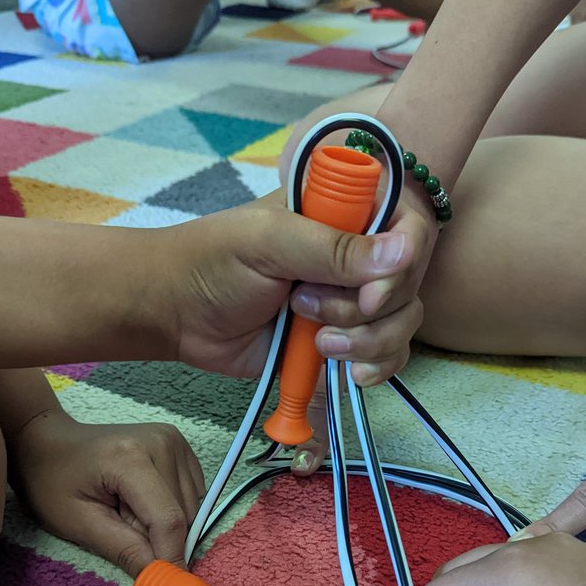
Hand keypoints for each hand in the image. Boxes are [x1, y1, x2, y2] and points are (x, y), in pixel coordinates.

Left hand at [8, 409, 203, 576]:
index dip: (171, 558)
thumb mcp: (78, 524)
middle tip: (122, 535)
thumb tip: (162, 579)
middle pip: (184, 515)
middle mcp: (162, 442)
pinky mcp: (181, 447)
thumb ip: (124, 551)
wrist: (49, 442)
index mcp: (130, 458)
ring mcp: (174, 441)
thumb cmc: (53, 481)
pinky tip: (142, 504)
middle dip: (161, 540)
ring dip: (167, 526)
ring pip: (193, 508)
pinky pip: (192, 495)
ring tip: (127, 514)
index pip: (168, 519)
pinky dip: (173, 511)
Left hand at [159, 191, 430, 382]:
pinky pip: (387, 357)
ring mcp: (352, 300)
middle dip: (369, 310)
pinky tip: (344, 373)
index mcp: (343, 212)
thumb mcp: (269, 243)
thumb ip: (333, 248)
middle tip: (310, 310)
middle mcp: (357, 255)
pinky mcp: (344, 341)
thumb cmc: (212, 262)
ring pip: (402, 324)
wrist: (176, 316)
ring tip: (316, 344)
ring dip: (367, 342)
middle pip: (409, 283)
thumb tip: (403, 251)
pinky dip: (373, 368)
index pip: (409, 227)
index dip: (401, 263)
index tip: (369, 292)